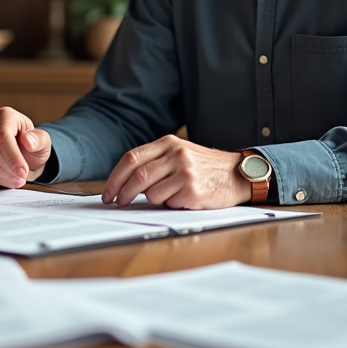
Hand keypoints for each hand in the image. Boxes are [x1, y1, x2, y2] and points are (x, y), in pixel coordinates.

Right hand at [0, 106, 51, 187]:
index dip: (13, 156)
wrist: (26, 154)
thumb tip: (28, 141)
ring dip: (4, 175)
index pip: (3, 135)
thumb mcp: (43, 141)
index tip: (23, 171)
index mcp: (5, 115)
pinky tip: (9, 180)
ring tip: (19, 179)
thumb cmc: (34, 145)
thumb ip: (38, 140)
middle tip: (23, 177)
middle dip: (9, 168)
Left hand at [102, 135, 250, 209]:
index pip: (131, 158)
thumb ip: (155, 162)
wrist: (238, 173)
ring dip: (154, 199)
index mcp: (168, 143)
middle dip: (123, 193)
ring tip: (169, 195)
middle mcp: (176, 154)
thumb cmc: (204, 166)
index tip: (108, 192)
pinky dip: (170, 204)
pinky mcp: (193, 190)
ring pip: (151, 194)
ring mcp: (185, 172)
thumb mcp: (179, 153)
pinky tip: (184, 198)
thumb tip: (124, 182)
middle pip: (137, 176)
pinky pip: (169, 203)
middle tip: (119, 202)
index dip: (114, 177)